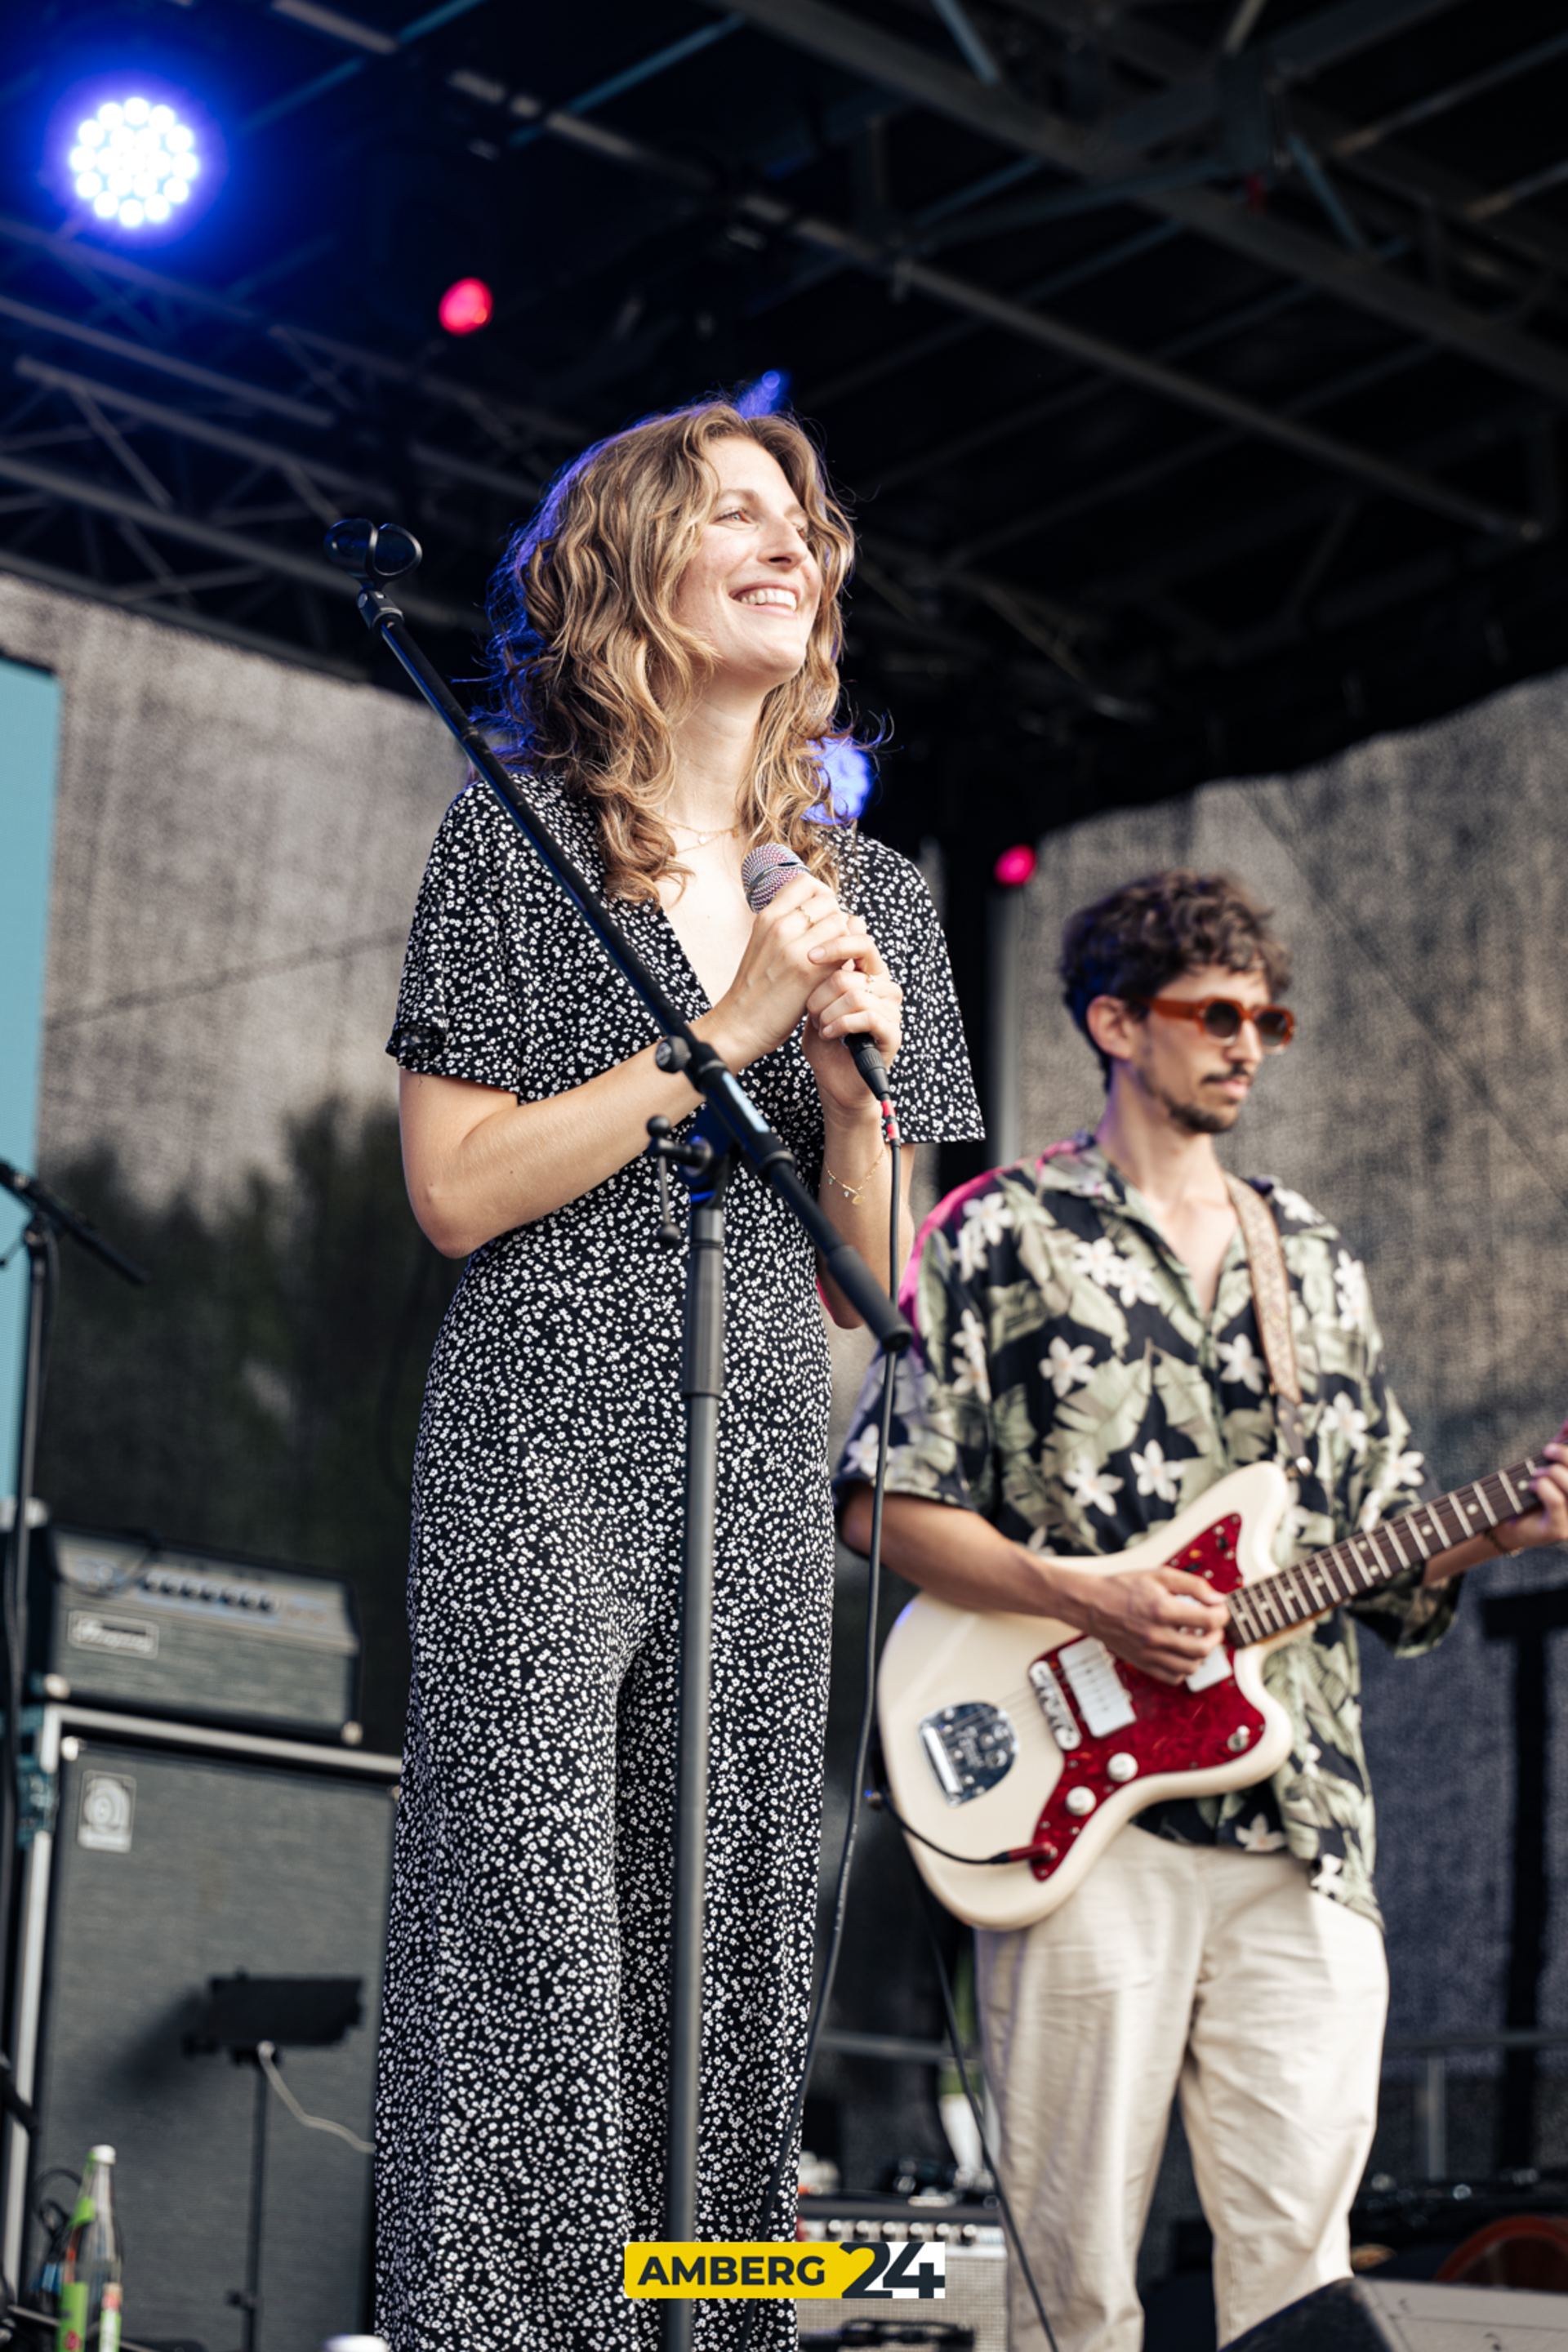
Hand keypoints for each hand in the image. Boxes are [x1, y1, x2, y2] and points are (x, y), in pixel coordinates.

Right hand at [709, 871, 878, 1070]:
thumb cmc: (755, 988)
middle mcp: (779, 927)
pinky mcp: (809, 972)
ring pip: (840, 923)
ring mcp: (794, 948)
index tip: (823, 916)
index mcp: (767, 917)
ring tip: (834, 959)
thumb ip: (788, 925)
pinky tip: (834, 974)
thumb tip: (822, 910)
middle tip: (831, 943)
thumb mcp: (762, 944)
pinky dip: (845, 959)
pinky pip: (843, 950)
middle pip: (828, 901)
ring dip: (844, 940)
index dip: (823, 896)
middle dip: (836, 919)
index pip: (807, 882)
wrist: (740, 1024)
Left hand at [802, 922, 903, 1119]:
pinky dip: (841, 1025)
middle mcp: (884, 987)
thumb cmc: (825, 1037)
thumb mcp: (817, 999)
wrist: (834, 1079)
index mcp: (868, 973)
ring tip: (821, 1025)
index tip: (809, 957)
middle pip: (848, 972)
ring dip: (827, 1013)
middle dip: (819, 994)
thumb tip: (818, 938)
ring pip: (853, 995)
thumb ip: (822, 971)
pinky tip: (829, 1034)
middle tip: (811, 1012)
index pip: (861, 940)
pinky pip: (866, 1017)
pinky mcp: (892, 1033)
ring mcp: (891, 1010)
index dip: (835, 944)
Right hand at [1049, 1562, 1228, 1687]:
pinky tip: (1180, 1651)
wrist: (1092, 1604)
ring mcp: (1149, 1653)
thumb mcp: (1160, 1575)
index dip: (1222, 1613)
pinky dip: (1184, 1667)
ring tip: (1196, 1637)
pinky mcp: (1143, 1663)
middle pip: (1204, 1648)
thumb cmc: (1124, 1587)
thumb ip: (1193, 1585)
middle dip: (1216, 1636)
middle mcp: (1156, 1635)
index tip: (1219, 1609)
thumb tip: (1217, 1600)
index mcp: (1162, 1609)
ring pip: (1191, 1667)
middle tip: (1212, 1625)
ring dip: (1201, 1653)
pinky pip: (1174, 1677)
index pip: (1209, 1619)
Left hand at [1494, 1423, 1567, 1553]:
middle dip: (1565, 1456)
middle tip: (1547, 1451)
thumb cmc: (1530, 1488)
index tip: (1562, 1436)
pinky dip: (1542, 1487)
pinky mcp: (1560, 1530)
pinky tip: (1531, 1487)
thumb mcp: (1549, 1461)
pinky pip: (1557, 1501)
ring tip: (1535, 1474)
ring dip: (1551, 1473)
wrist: (1503, 1519)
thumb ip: (1563, 1441)